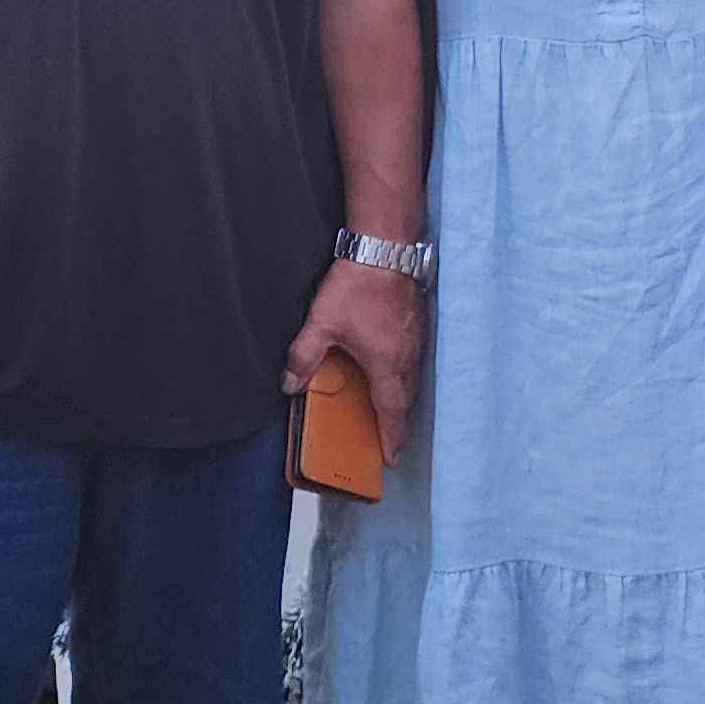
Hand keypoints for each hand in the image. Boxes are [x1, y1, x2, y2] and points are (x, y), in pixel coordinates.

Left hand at [284, 259, 424, 462]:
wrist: (385, 246)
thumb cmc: (361, 283)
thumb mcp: (322, 324)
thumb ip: (304, 357)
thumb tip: (290, 383)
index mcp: (386, 365)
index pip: (391, 412)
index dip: (390, 437)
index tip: (390, 457)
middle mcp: (406, 355)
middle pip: (404, 398)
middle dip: (395, 419)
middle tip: (386, 434)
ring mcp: (414, 337)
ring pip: (410, 376)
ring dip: (399, 393)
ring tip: (385, 402)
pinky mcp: (414, 320)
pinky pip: (411, 356)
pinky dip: (401, 369)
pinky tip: (387, 361)